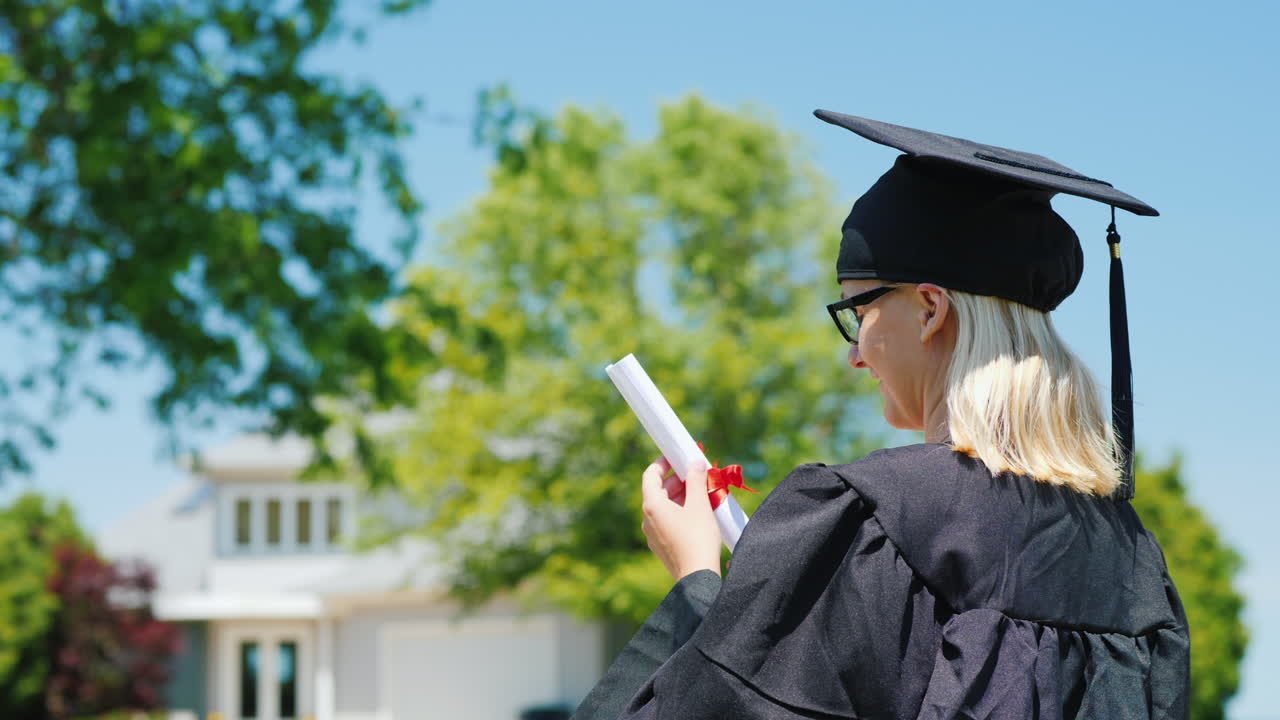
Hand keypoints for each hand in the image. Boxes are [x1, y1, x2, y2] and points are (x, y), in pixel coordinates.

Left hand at [641, 456, 721, 579]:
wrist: (698, 577)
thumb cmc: (698, 538)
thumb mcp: (699, 505)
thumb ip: (696, 480)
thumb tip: (695, 463)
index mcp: (652, 506)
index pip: (650, 475)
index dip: (663, 463)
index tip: (677, 457)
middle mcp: (647, 519)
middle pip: (658, 491)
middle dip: (677, 480)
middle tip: (696, 474)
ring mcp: (653, 534)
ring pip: (664, 507)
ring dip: (681, 496)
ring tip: (702, 492)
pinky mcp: (661, 545)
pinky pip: (667, 521)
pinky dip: (680, 511)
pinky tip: (698, 512)